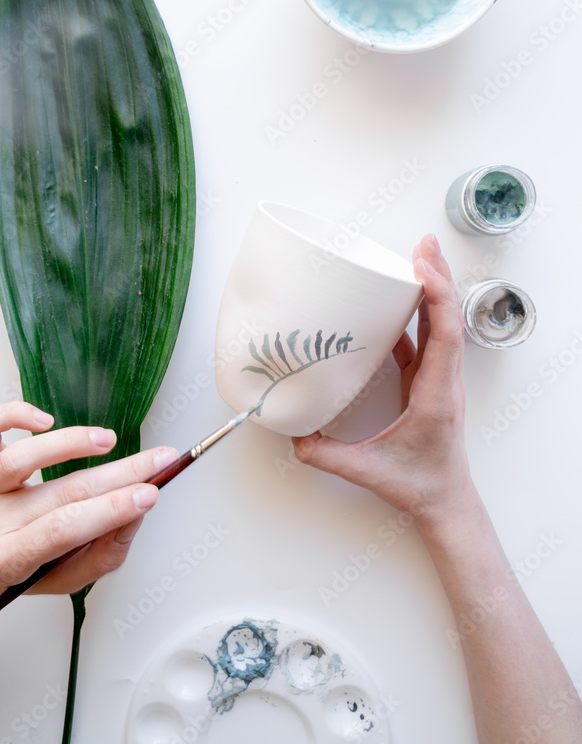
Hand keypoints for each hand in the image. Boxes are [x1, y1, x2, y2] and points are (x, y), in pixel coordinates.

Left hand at [0, 401, 177, 606]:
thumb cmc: (31, 567)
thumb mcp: (72, 576)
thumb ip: (108, 551)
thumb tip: (138, 509)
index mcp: (9, 560)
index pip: (62, 530)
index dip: (108, 511)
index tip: (149, 494)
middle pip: (57, 493)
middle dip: (116, 476)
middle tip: (157, 462)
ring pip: (20, 459)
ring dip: (70, 444)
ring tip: (109, 440)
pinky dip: (12, 415)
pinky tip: (45, 419)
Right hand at [293, 234, 471, 527]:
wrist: (446, 501)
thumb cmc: (418, 486)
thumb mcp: (369, 472)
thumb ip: (328, 456)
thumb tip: (295, 435)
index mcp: (435, 395)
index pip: (444, 336)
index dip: (437, 297)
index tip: (423, 268)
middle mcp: (443, 380)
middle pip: (448, 318)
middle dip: (438, 276)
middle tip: (423, 242)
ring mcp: (439, 378)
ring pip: (442, 323)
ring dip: (432, 287)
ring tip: (418, 255)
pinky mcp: (428, 380)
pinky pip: (426, 337)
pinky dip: (418, 311)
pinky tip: (400, 297)